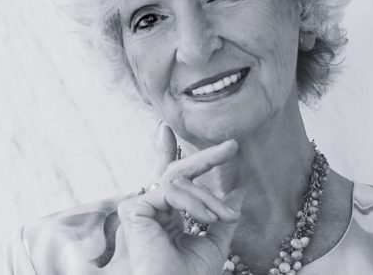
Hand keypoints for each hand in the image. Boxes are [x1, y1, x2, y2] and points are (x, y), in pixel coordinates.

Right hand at [117, 124, 243, 274]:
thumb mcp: (215, 243)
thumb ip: (223, 217)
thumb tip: (238, 193)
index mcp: (166, 215)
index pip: (169, 181)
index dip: (166, 153)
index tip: (166, 130)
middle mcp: (151, 208)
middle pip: (177, 173)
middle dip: (206, 157)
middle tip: (232, 146)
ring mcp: (141, 208)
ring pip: (181, 182)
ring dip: (209, 199)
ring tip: (225, 217)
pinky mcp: (134, 209)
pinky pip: (172, 191)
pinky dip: (195, 202)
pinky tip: (208, 218)